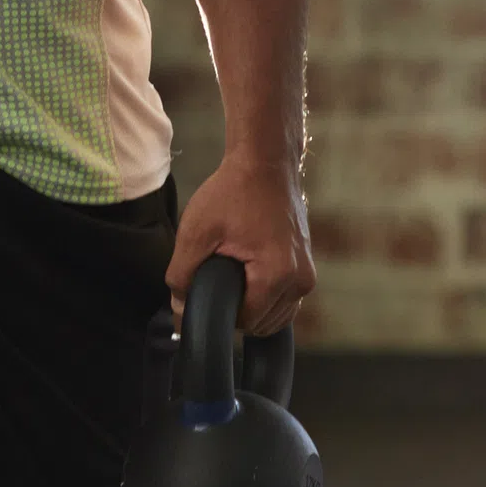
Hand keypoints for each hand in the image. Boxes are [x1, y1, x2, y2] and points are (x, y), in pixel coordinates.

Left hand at [164, 157, 313, 337]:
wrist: (266, 162)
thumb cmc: (233, 191)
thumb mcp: (197, 231)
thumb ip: (182, 276)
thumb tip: (178, 311)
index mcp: (277, 275)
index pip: (245, 322)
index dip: (220, 313)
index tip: (205, 291)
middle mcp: (300, 281)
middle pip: (262, 324)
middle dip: (237, 310)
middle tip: (217, 278)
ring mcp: (307, 275)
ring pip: (276, 317)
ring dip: (253, 307)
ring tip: (233, 275)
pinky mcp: (307, 267)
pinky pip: (286, 301)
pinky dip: (267, 298)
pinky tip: (247, 277)